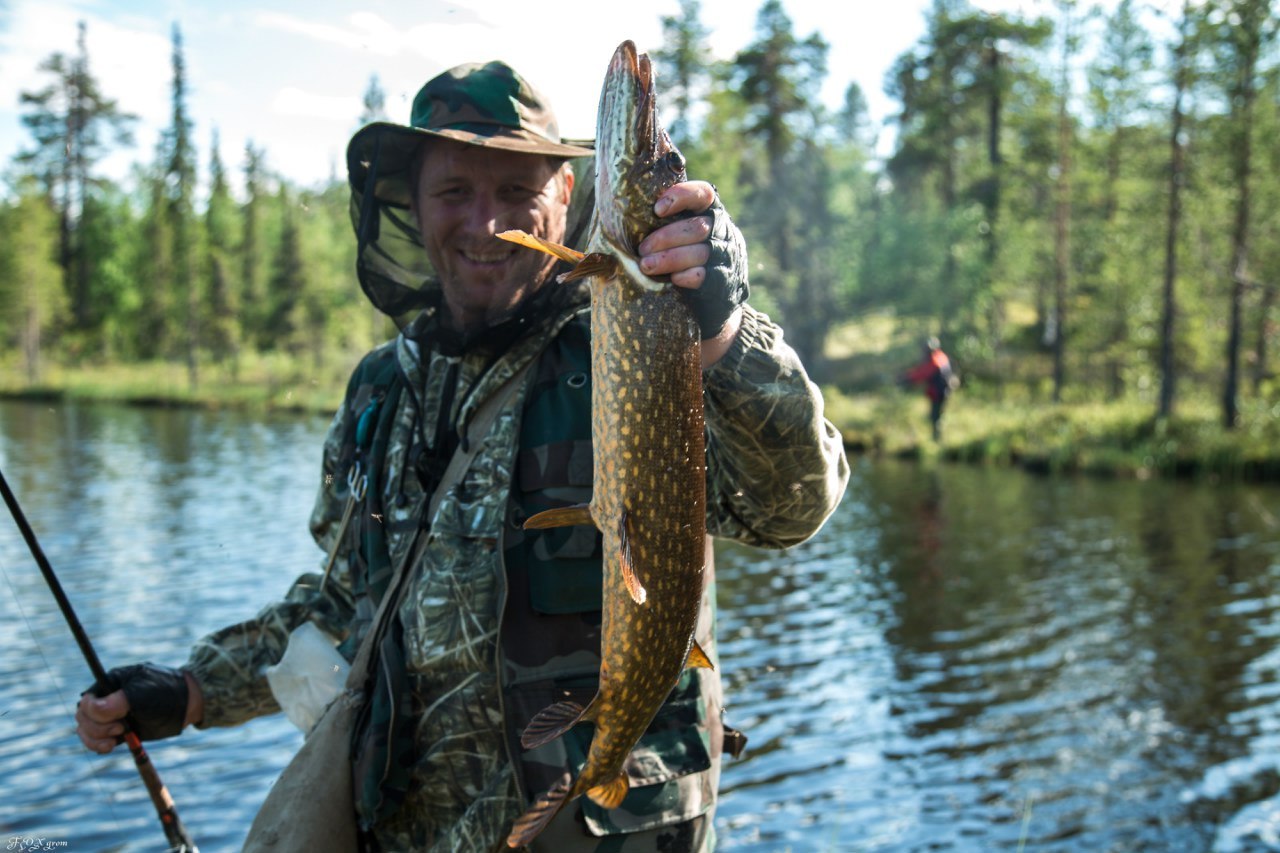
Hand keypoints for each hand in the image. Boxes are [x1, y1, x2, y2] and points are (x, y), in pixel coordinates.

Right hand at [76, 663, 194, 751]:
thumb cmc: (165, 692)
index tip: (115, 717)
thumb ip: (117, 701)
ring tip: (115, 741)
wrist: (187, 704)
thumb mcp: (142, 693)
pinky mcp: (117, 732)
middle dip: (97, 728)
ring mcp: (111, 717)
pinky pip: (97, 742)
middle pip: (83, 718)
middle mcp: (106, 699)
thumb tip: (91, 709)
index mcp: (110, 683)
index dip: (92, 712)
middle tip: (121, 728)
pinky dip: (98, 747)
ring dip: (95, 740)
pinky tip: (111, 746)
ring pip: (86, 732)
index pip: (86, 700)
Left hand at [638, 181, 749, 345]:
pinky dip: (685, 277)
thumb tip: (605, 228)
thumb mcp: (673, 238)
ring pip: (700, 252)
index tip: (657, 209)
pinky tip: (672, 281)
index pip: (702, 194)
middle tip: (642, 249)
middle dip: (665, 237)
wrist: (708, 305)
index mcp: (708, 213)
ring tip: (646, 266)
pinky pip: (705, 276)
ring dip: (669, 259)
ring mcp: (725, 256)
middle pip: (697, 227)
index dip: (681, 196)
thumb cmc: (678, 261)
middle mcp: (721, 231)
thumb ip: (654, 225)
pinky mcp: (723, 281)